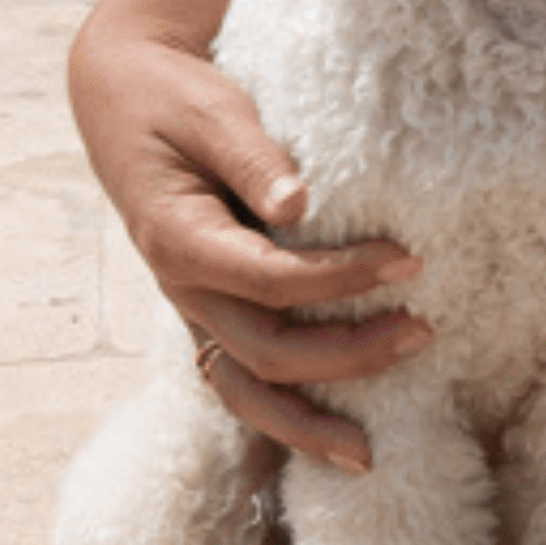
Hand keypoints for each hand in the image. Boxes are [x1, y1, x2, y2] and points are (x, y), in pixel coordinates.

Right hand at [70, 17, 429, 473]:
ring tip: (371, 449)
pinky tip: (330, 440)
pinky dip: (284, 416)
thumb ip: (253, 157)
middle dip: (348, 354)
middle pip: (265, 351)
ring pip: (245, 390)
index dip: (341, 279)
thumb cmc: (174, 98)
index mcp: (179, 238)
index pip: (270, 279)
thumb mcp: (212, 110)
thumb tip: (299, 204)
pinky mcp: (212, 309)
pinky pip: (244, 379)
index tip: (408, 260)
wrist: (123, 95)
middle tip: (422, 331)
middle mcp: (183, 287)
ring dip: (308, 421)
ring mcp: (195, 306)